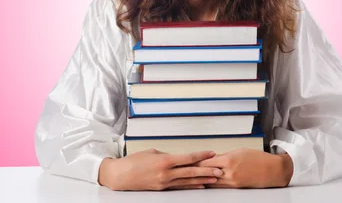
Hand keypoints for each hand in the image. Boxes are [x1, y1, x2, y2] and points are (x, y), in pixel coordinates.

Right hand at [97, 149, 223, 190]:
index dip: (201, 156)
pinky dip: (191, 186)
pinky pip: (180, 187)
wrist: (121, 175)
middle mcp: (166, 173)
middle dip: (207, 171)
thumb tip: (178, 158)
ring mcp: (165, 183)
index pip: (188, 158)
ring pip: (187, 181)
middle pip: (191, 172)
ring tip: (215, 179)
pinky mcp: (162, 189)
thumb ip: (167, 155)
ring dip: (202, 180)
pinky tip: (200, 186)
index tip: (212, 153)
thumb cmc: (134, 161)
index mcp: (165, 161)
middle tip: (220, 170)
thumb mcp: (153, 152)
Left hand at [195, 148, 292, 188]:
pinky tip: (206, 183)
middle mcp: (230, 172)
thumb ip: (224, 155)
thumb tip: (213, 157)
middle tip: (185, 170)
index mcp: (230, 159)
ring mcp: (232, 181)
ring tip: (192, 177)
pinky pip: (220, 186)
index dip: (197, 161)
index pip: (208, 161)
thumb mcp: (239, 151)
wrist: (272, 170)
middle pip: (208, 172)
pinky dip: (212, 184)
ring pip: (212, 181)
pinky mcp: (236, 187)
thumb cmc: (258, 158)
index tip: (188, 161)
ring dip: (202, 179)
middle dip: (196, 170)